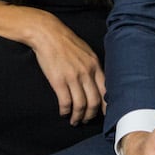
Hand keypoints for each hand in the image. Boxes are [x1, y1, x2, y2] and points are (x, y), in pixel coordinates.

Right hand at [25, 10, 104, 125]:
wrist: (48, 33)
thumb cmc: (66, 42)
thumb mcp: (86, 51)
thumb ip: (92, 66)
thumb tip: (98, 82)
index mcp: (95, 64)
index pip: (106, 90)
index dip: (106, 105)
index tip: (103, 113)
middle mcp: (86, 72)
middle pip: (94, 101)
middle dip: (91, 115)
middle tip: (86, 120)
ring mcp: (72, 77)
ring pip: (80, 105)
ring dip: (78, 117)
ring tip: (75, 121)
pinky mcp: (58, 81)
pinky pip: (65, 102)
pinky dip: (65, 111)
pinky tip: (63, 113)